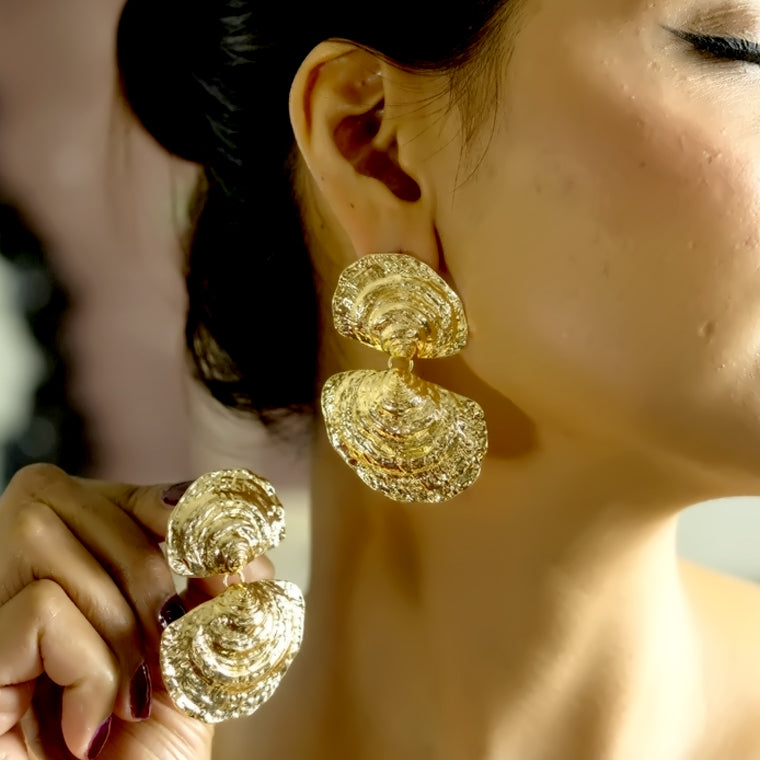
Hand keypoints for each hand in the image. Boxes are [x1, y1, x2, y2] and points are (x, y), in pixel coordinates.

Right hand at [0, 464, 273, 759]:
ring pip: (55, 546)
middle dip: (151, 579)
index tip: (218, 551)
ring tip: (123, 703)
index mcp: (80, 571)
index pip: (116, 495)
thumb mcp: (196, 659)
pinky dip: (87, 670)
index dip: (171, 510)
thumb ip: (213, 591)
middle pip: (86, 506)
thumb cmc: (148, 757)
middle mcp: (21, 580)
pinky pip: (42, 607)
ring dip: (120, 635)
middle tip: (166, 654)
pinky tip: (83, 727)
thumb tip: (235, 541)